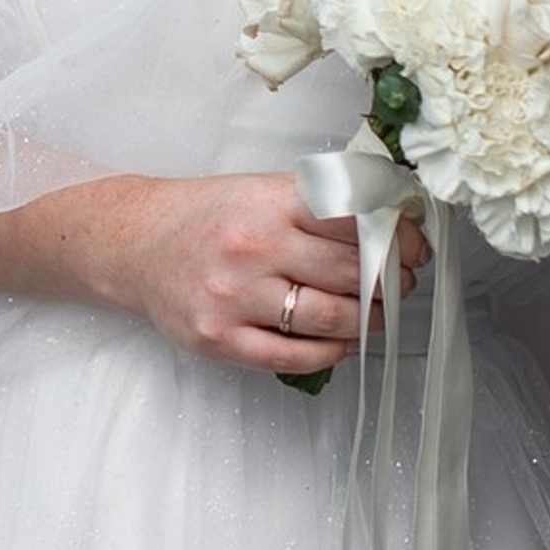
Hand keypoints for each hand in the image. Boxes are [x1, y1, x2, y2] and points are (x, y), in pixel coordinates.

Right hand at [118, 171, 428, 375]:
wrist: (135, 245)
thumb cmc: (206, 218)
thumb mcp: (259, 191)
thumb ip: (318, 207)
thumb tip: (391, 225)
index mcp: (268, 203)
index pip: (355, 220)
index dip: (398, 235)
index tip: (414, 246)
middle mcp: (252, 247)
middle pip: (353, 273)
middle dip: (391, 281)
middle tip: (401, 281)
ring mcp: (235, 297)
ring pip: (333, 319)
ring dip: (370, 320)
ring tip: (377, 312)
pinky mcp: (221, 339)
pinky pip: (297, 357)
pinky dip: (333, 352)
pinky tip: (342, 340)